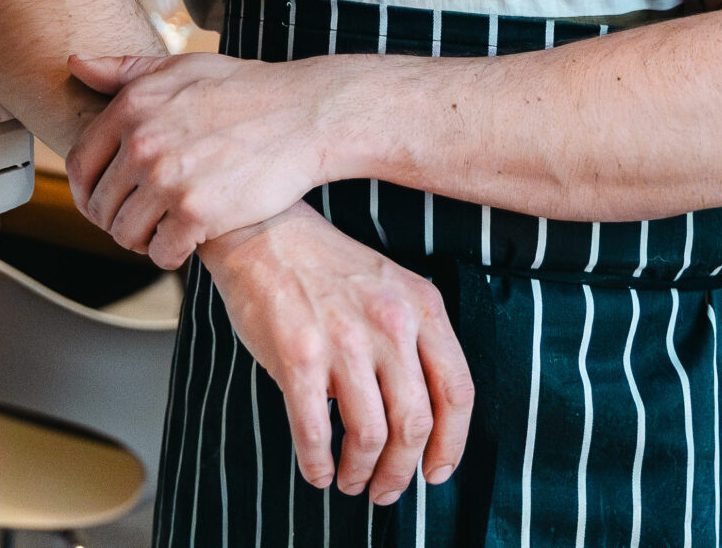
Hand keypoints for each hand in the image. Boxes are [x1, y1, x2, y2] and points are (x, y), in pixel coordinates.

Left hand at [67, 51, 352, 267]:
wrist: (306, 114)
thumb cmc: (247, 90)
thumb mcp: (183, 68)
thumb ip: (125, 70)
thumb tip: (75, 64)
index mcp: (132, 108)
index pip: (79, 165)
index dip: (87, 190)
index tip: (107, 201)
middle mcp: (142, 144)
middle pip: (101, 205)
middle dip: (118, 218)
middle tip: (144, 219)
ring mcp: (168, 180)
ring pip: (125, 234)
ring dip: (142, 240)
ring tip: (165, 230)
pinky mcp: (196, 213)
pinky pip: (161, 252)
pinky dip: (171, 253)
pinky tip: (190, 241)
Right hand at [201, 203, 472, 504]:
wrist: (264, 231)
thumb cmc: (327, 267)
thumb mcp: (391, 288)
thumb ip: (413, 341)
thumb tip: (420, 419)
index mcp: (423, 306)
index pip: (457, 391)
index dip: (452, 443)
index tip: (437, 472)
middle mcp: (391, 324)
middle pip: (415, 423)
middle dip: (402, 471)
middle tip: (386, 490)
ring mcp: (345, 340)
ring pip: (371, 434)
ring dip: (361, 472)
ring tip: (350, 480)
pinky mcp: (298, 356)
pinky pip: (315, 431)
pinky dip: (318, 464)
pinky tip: (316, 470)